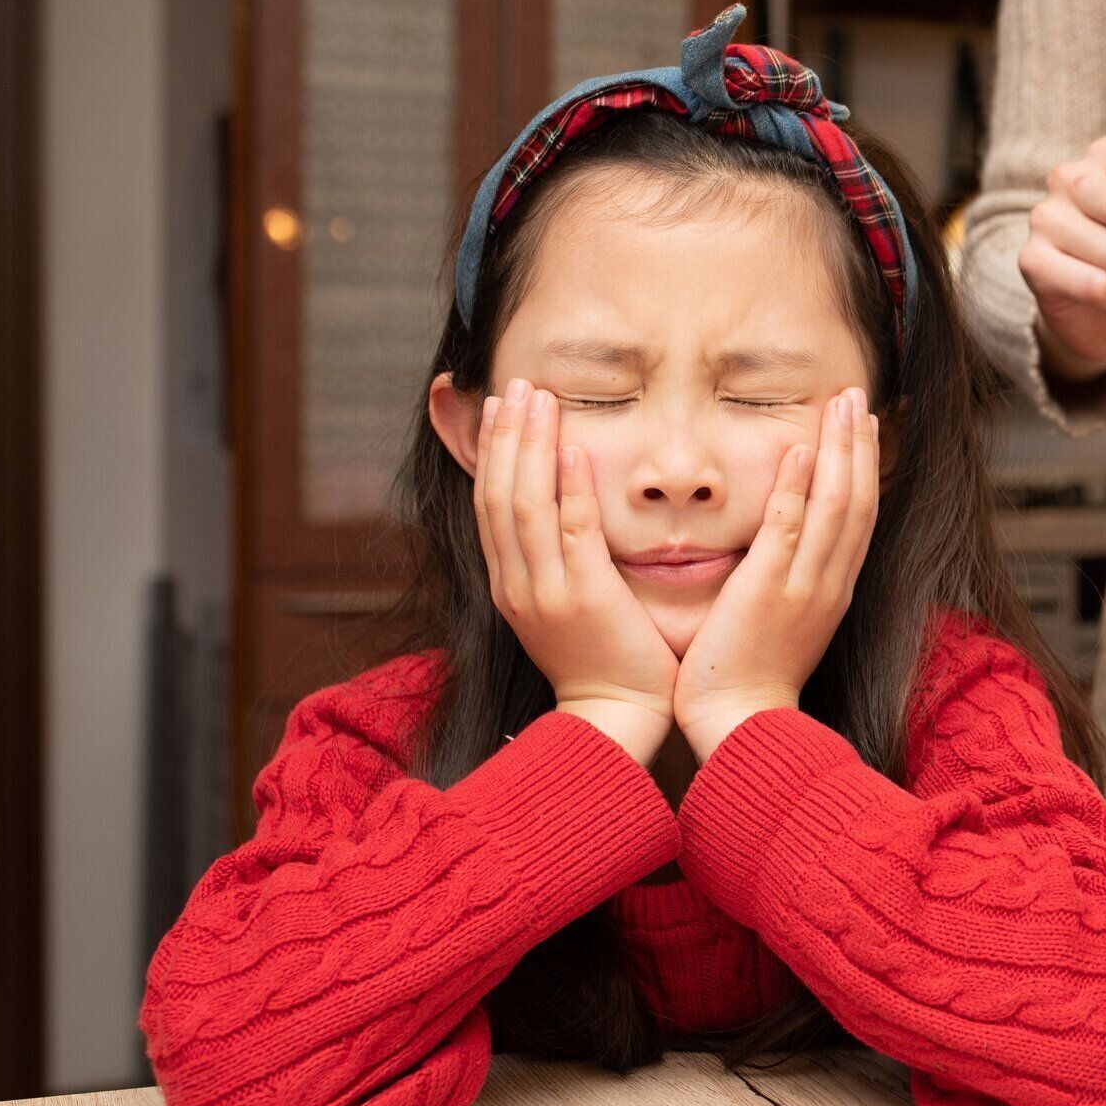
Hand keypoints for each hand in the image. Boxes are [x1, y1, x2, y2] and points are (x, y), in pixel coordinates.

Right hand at [475, 378, 675, 764]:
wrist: (614, 721)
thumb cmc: (605, 662)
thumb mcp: (567, 607)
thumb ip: (562, 562)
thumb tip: (564, 519)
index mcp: (512, 584)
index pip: (492, 504)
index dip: (494, 452)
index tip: (502, 408)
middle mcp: (518, 584)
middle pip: (499, 494)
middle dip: (505, 436)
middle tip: (514, 384)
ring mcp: (545, 592)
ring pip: (525, 505)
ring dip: (530, 446)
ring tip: (538, 398)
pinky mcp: (583, 600)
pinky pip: (571, 533)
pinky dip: (569, 488)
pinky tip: (574, 450)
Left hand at [673, 386, 879, 759]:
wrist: (742, 727)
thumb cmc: (750, 682)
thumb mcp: (782, 626)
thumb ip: (785, 584)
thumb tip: (778, 553)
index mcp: (832, 591)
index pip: (859, 518)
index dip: (865, 469)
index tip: (864, 429)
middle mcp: (829, 584)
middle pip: (859, 502)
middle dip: (861, 446)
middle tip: (860, 398)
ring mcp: (804, 587)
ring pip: (836, 506)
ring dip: (841, 450)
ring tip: (843, 404)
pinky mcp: (769, 592)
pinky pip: (789, 530)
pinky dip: (799, 487)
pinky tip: (801, 449)